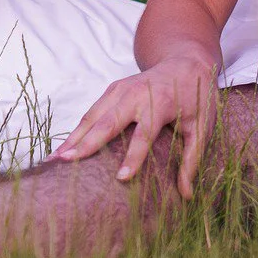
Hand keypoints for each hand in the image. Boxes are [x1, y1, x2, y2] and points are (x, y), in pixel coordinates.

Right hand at [52, 56, 219, 196]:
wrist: (186, 61)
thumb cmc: (196, 98)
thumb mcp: (203, 127)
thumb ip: (192, 160)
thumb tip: (187, 196)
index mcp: (160, 103)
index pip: (144, 133)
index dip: (134, 156)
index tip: (121, 178)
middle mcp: (136, 94)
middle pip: (107, 121)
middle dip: (86, 142)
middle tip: (66, 162)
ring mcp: (121, 89)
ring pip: (93, 116)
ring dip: (73, 137)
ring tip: (54, 159)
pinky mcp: (112, 90)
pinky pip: (92, 112)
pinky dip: (77, 129)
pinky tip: (65, 147)